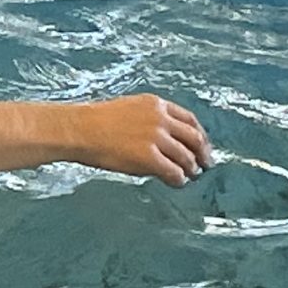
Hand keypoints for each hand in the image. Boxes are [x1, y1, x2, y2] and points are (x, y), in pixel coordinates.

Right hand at [75, 93, 213, 185]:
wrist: (81, 129)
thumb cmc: (97, 121)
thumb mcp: (130, 108)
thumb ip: (151, 118)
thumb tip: (167, 138)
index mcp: (156, 104)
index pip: (189, 119)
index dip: (200, 135)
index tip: (203, 145)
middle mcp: (160, 119)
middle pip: (194, 138)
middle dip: (203, 153)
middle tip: (206, 164)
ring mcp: (156, 138)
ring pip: (186, 157)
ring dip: (191, 169)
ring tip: (190, 176)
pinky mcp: (150, 158)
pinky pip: (174, 172)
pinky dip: (179, 180)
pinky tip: (176, 183)